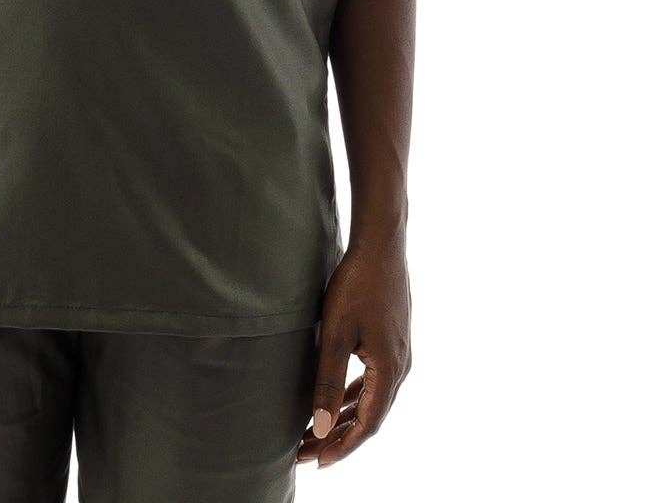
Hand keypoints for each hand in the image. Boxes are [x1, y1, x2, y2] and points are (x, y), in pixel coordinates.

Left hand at [296, 234, 411, 468]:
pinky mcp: (392, 341)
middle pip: (369, 417)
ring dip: (344, 416)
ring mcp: (399, 354)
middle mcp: (400, 368)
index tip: (315, 462)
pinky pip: (373, 380)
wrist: (381, 245)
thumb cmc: (357, 285)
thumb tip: (319, 427)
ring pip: (371, 399)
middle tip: (305, 452)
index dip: (341, 447)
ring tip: (316, 432)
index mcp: (390, 372)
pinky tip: (336, 399)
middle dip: (337, 436)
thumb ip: (328, 381)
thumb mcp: (336, 334)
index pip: (366, 426)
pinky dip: (353, 395)